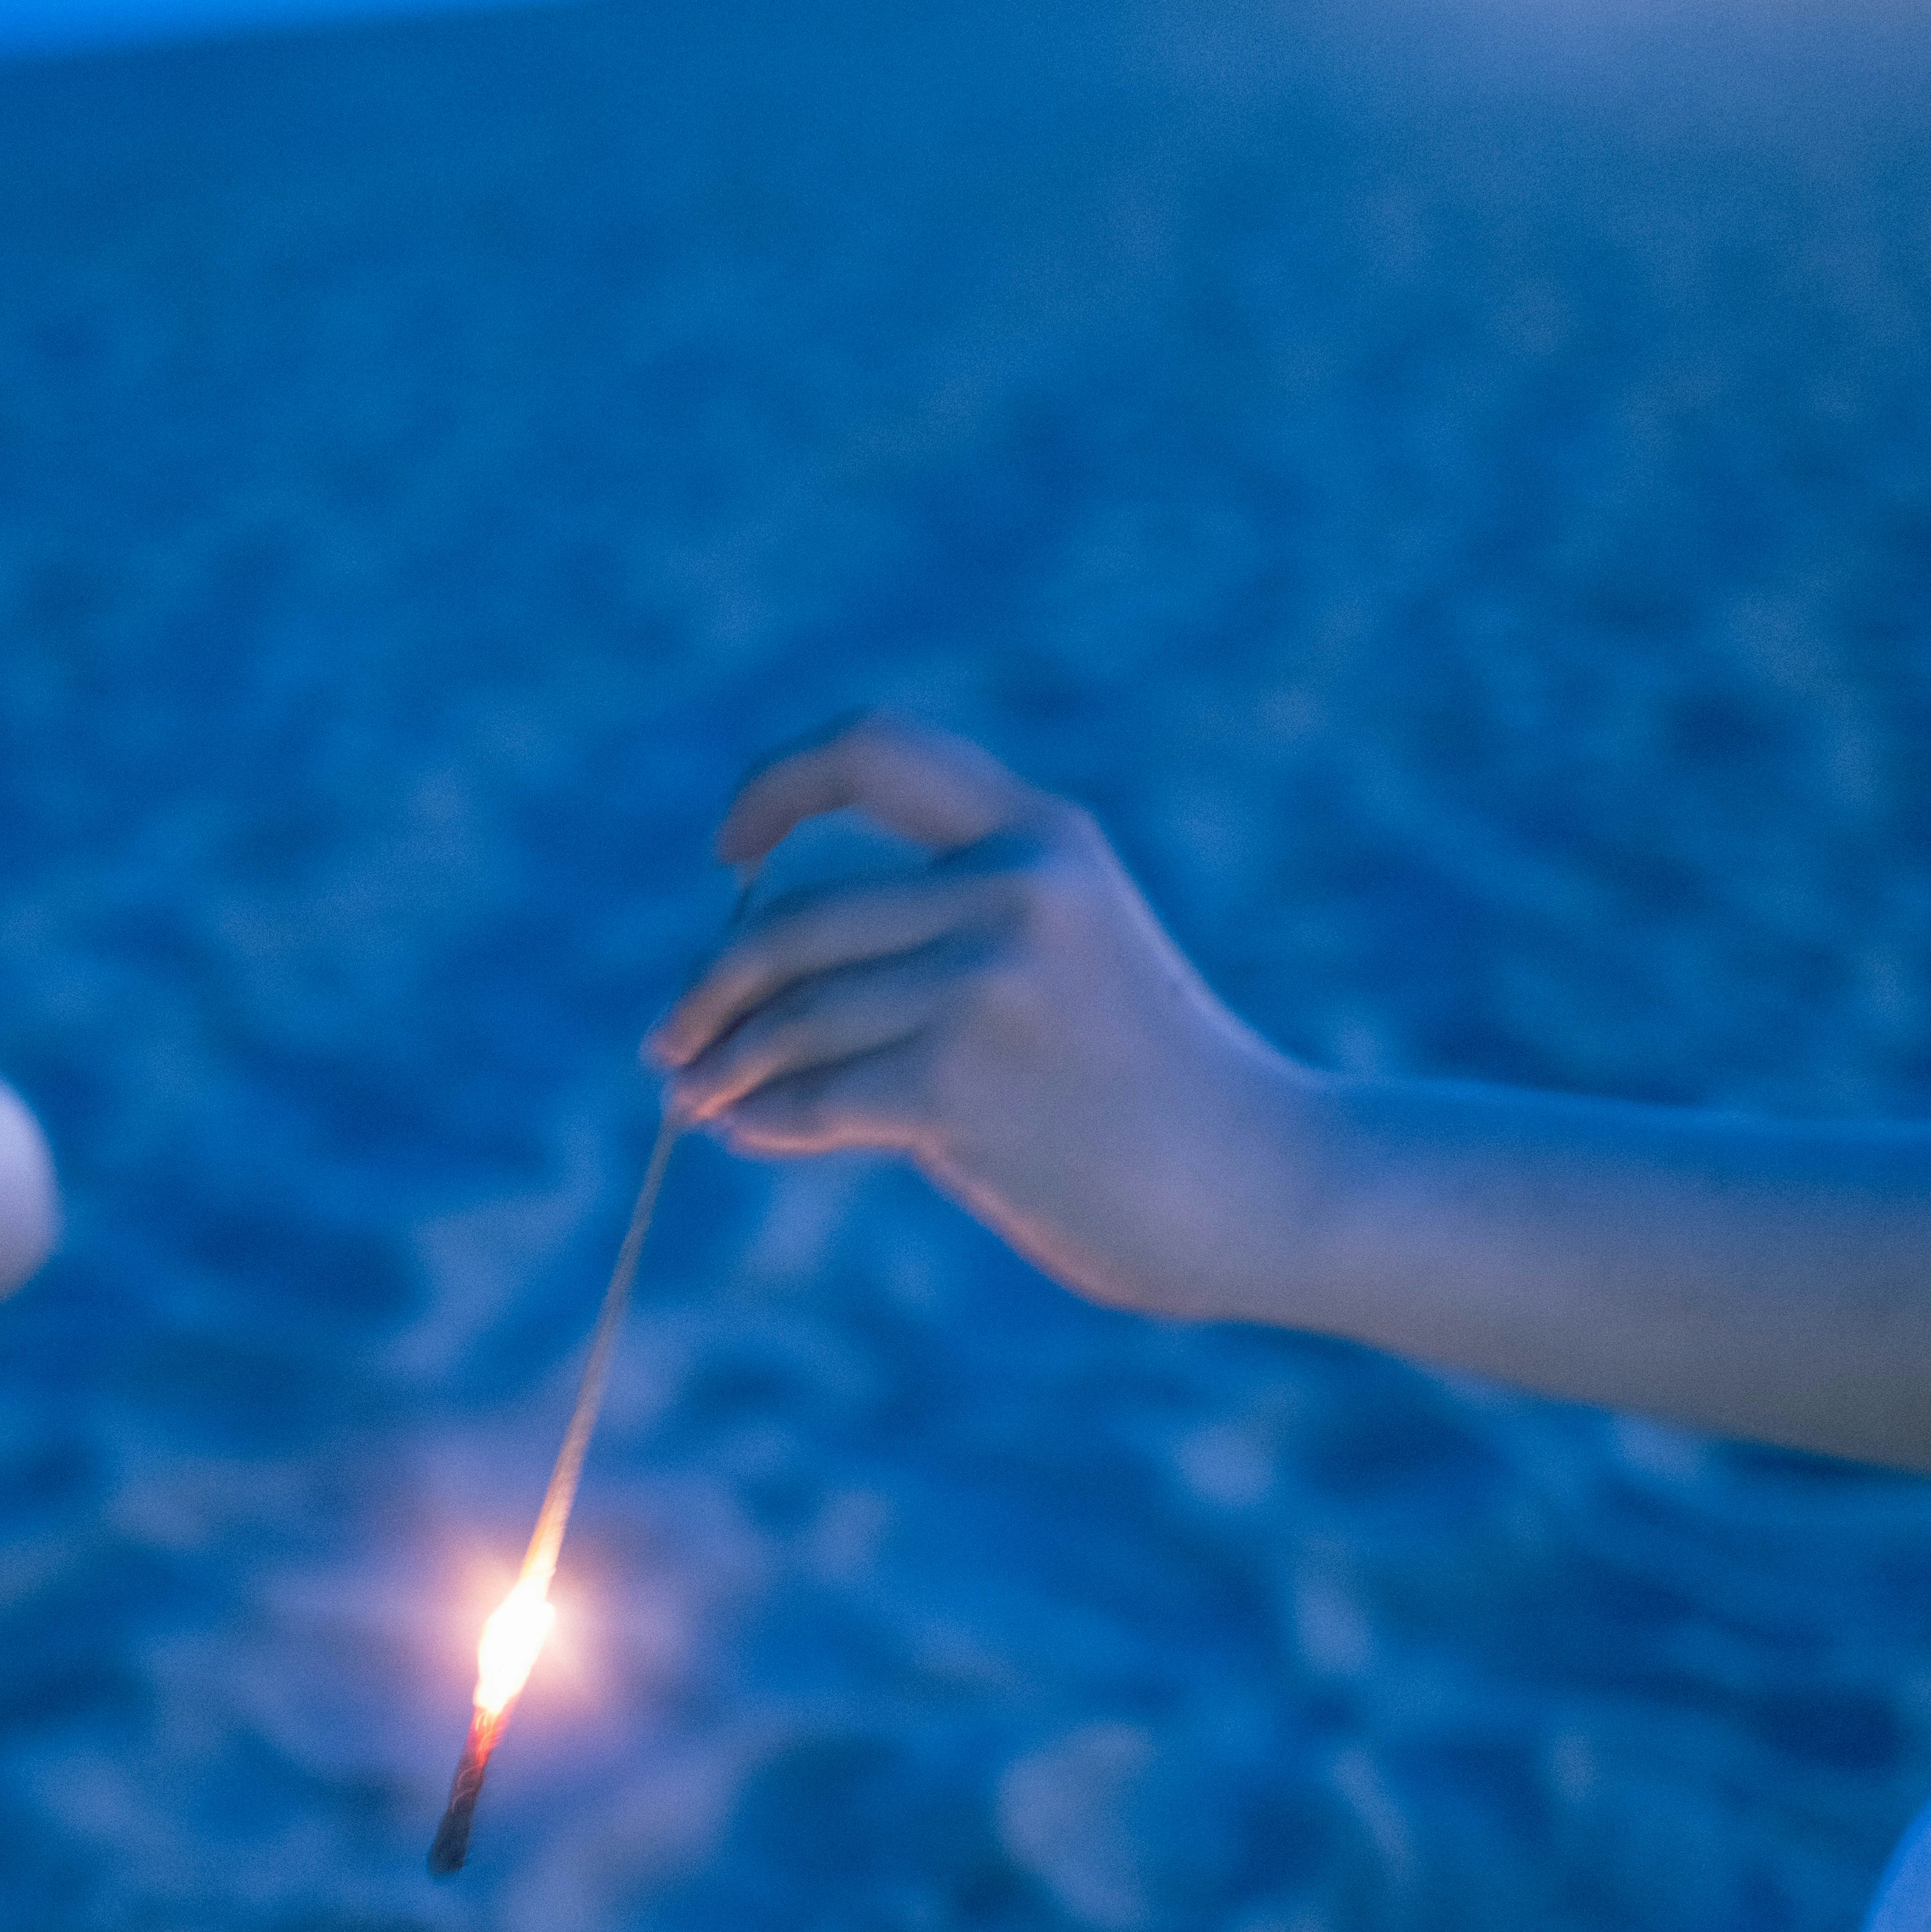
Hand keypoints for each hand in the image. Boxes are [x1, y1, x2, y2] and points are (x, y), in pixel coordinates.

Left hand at [642, 716, 1317, 1317]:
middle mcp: (1015, 886)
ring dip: (724, 1066)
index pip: (875, 748)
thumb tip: (756, 980)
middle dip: (712, 988)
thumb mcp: (1070, 958)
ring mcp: (990, 983)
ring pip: (796, 1020)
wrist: (1260, 1183)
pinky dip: (764, 1119)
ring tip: (691, 1098)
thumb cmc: (1155, 1091)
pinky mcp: (964, 1084)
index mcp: (1044, 832)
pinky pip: (818, 1098)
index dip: (779, 784)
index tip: (728, 852)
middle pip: (795, 920)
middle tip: (670, 1041)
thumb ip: (948, 934)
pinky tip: (743, 1132)